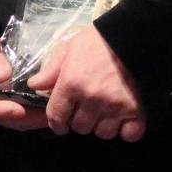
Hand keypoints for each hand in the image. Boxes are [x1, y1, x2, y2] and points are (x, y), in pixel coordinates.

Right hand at [0, 21, 47, 131]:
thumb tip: (4, 76)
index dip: (1, 110)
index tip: (20, 110)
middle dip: (24, 118)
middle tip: (48, 113)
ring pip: (10, 119)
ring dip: (32, 118)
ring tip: (53, 110)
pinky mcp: (0, 102)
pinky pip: (16, 112)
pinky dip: (32, 112)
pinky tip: (48, 105)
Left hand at [27, 25, 145, 140]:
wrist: (131, 36)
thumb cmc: (96, 42)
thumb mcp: (68, 50)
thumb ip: (50, 70)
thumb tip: (34, 85)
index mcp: (71, 84)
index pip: (57, 116)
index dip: (56, 123)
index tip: (60, 125)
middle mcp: (92, 98)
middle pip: (80, 128)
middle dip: (80, 121)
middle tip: (85, 111)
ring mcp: (116, 106)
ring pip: (103, 133)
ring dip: (102, 126)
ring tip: (104, 112)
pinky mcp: (137, 110)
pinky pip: (129, 135)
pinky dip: (125, 131)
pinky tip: (123, 119)